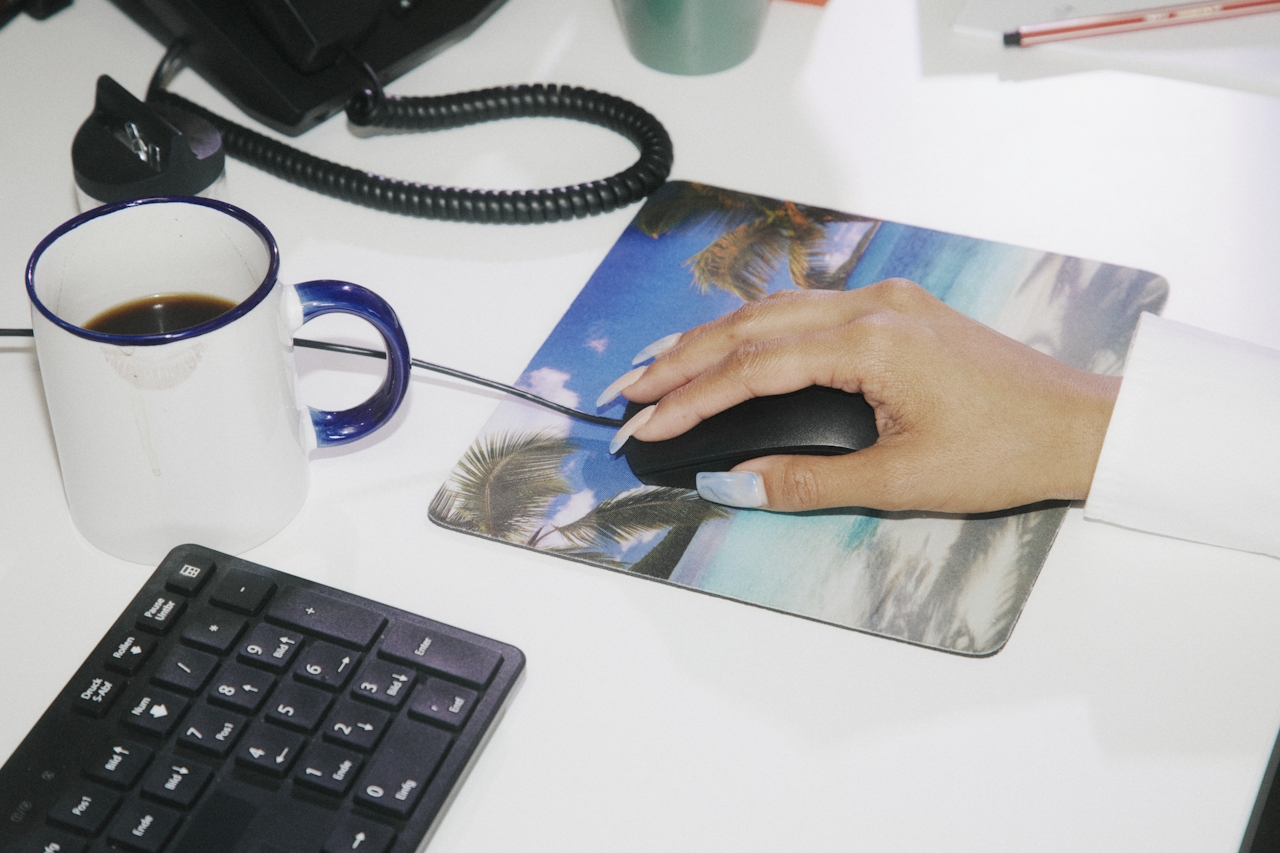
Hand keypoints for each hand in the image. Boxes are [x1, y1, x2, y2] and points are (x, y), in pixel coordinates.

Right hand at [605, 279, 1120, 513]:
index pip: (753, 368)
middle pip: (751, 326)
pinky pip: (808, 308)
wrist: (1080, 425)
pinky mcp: (897, 309)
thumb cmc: (1005, 450)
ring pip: (776, 309)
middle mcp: (873, 307)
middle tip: (629, 387)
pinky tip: (734, 341)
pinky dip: (758, 328)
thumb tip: (732, 484)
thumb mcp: (900, 480)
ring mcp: (887, 301)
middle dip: (683, 358)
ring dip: (714, 336)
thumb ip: (807, 482)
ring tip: (662, 362)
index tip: (646, 426)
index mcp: (872, 343)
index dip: (691, 400)